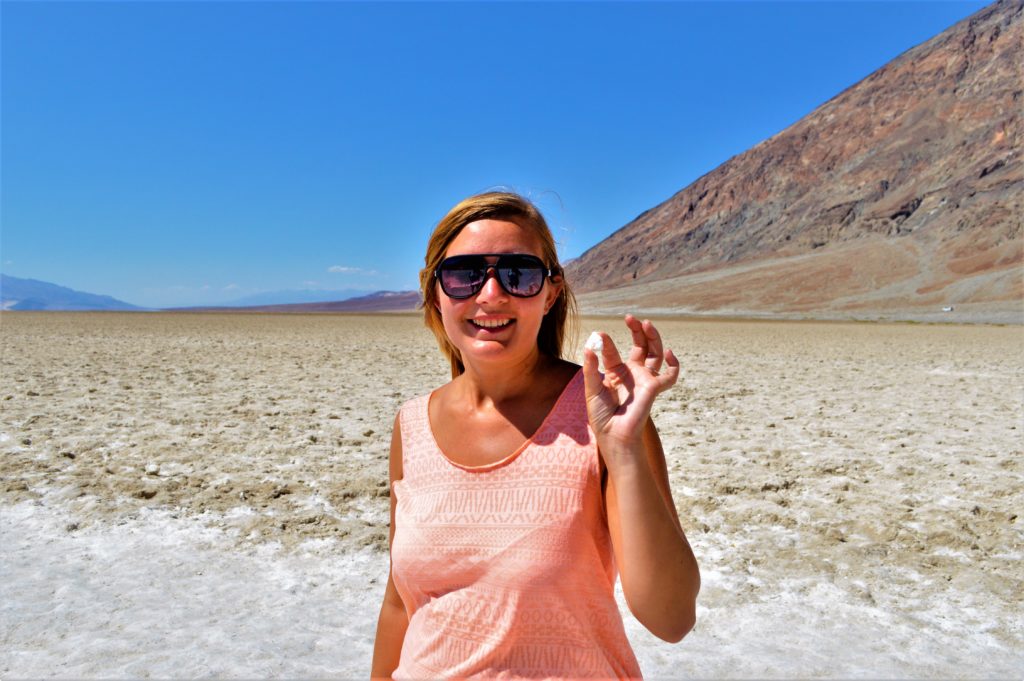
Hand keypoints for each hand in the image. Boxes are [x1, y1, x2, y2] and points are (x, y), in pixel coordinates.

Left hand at [581, 315, 679, 454]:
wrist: (613, 435)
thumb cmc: (601, 416)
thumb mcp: (592, 389)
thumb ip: (591, 368)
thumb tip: (589, 347)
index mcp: (616, 373)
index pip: (614, 352)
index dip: (607, 343)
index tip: (599, 335)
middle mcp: (633, 373)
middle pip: (641, 346)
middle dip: (637, 331)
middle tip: (631, 318)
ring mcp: (644, 380)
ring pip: (655, 354)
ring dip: (653, 338)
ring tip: (646, 324)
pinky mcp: (654, 388)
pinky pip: (670, 376)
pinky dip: (674, 364)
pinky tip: (669, 353)